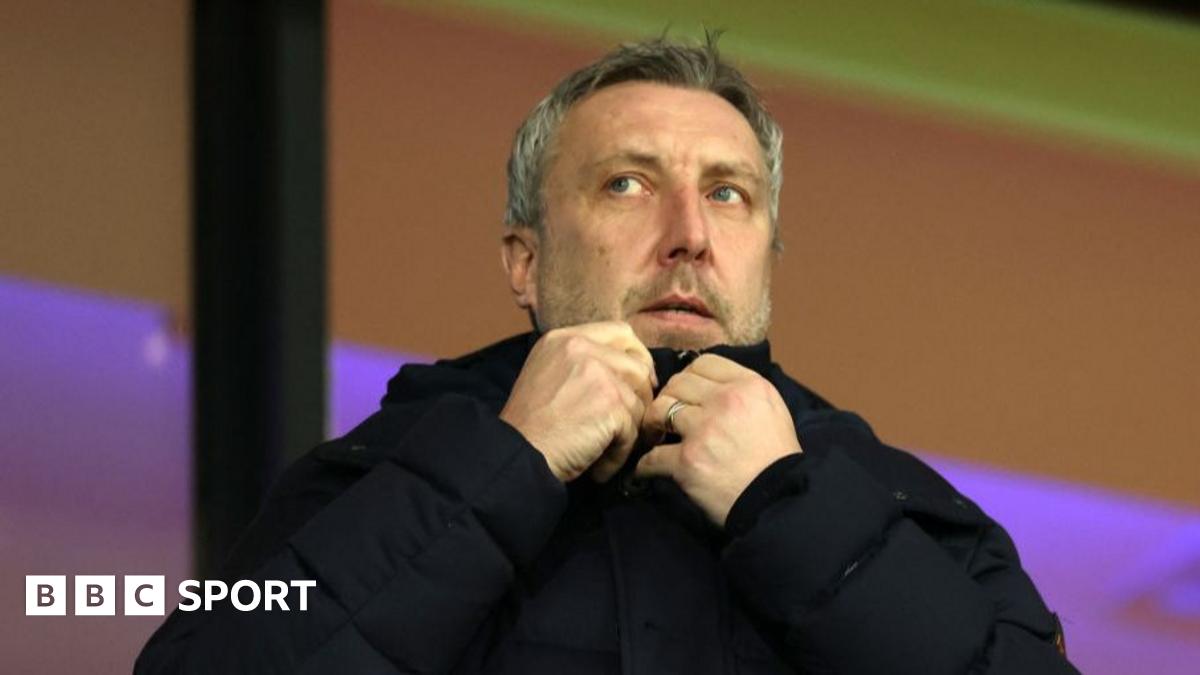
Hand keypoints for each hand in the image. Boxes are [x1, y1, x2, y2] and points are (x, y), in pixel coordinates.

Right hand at [500, 321, 656, 482]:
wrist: (515, 455)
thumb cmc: (530, 428)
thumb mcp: (546, 376)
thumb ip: (581, 365)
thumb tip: (632, 371)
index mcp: (563, 339)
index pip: (621, 333)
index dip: (635, 358)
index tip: (636, 384)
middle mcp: (580, 347)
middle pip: (638, 364)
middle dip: (640, 396)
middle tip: (628, 424)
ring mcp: (598, 372)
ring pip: (641, 398)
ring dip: (629, 429)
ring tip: (603, 450)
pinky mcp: (611, 402)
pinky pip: (634, 429)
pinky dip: (619, 454)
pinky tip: (598, 466)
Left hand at [636, 354, 801, 524]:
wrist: (779, 501)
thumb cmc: (777, 460)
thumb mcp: (772, 410)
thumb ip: (744, 392)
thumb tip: (711, 386)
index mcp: (749, 385)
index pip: (704, 363)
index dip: (690, 377)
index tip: (686, 394)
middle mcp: (725, 400)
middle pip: (678, 383)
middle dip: (668, 398)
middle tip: (666, 416)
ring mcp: (704, 430)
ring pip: (659, 410)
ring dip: (652, 423)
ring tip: (654, 436)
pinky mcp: (687, 460)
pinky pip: (651, 456)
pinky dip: (645, 466)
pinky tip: (647, 470)